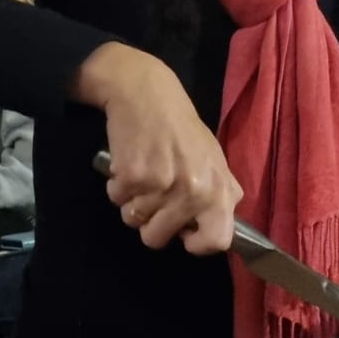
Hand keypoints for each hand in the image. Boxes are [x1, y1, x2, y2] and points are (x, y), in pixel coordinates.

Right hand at [73, 42, 242, 254]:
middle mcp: (194, 191)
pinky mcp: (132, 176)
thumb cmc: (182, 129)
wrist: (147, 94)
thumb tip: (222, 229)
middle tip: (154, 193)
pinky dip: (117, 185)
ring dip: (132, 201)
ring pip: (132, 220)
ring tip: (143, 173)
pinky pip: (115, 199)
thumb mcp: (214, 158)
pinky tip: (129, 162)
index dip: (195, 243)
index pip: (216, 242)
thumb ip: (221, 193)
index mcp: (219, 190)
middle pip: (157, 239)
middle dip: (149, 222)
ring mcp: (161, 185)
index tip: (184, 232)